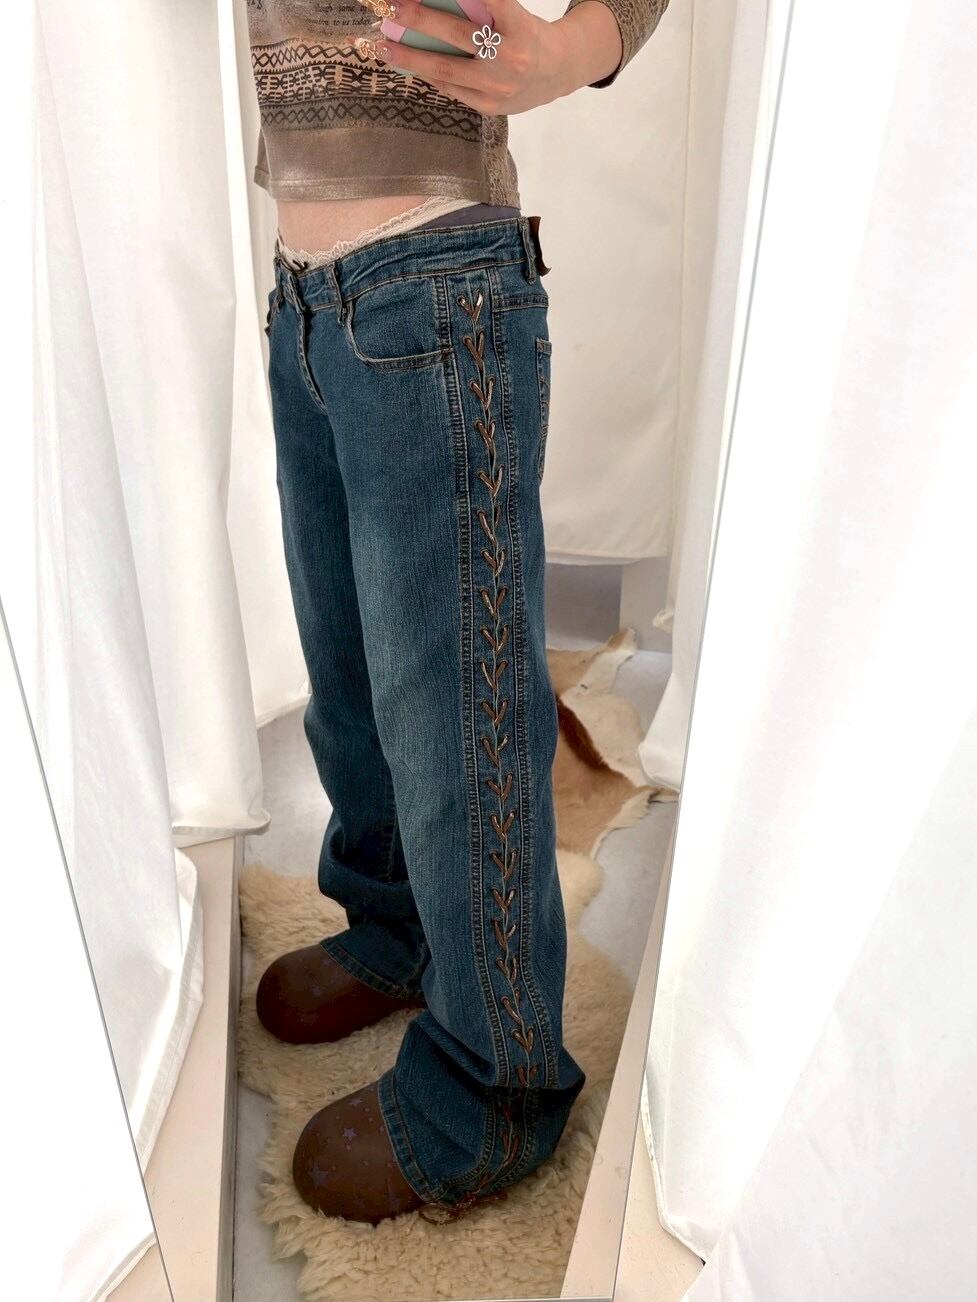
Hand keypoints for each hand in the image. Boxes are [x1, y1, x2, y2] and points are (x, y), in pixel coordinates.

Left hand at [347, 0, 621, 113]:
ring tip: (385, 46)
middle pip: (459, 35)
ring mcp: (499, 87)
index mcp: (519, 26)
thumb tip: (434, 6)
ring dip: (411, 57)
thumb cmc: (526, 34)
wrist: (557, 73)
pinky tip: (408, 64)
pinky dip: (428, 74)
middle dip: (422, 20)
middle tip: (394, 9)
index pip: (486, 3)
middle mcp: (510, 57)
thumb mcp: (512, 14)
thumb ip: (482, 10)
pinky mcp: (490, 107)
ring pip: (448, 70)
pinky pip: (452, 89)